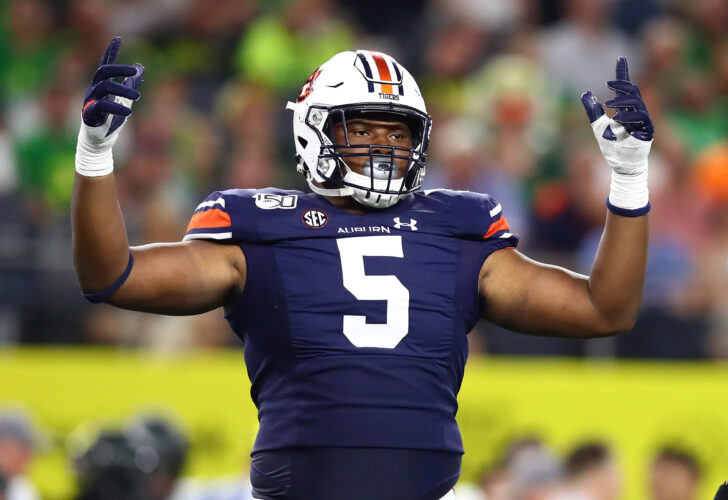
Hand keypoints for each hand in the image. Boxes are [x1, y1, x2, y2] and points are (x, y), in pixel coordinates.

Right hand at [81, 36, 143, 149]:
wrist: (100, 141)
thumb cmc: (111, 119)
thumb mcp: (125, 100)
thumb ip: (131, 84)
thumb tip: (141, 67)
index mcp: (101, 85)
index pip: (105, 64)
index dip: (111, 52)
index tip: (118, 39)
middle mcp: (94, 90)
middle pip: (104, 72)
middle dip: (119, 69)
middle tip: (134, 72)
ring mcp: (90, 101)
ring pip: (105, 88)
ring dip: (123, 90)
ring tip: (138, 97)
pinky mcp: (90, 114)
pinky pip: (102, 106)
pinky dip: (116, 108)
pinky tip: (128, 112)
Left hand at [581, 57, 651, 212]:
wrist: (621, 165)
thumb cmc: (612, 147)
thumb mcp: (598, 126)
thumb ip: (593, 110)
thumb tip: (585, 93)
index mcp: (626, 109)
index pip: (625, 87)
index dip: (622, 73)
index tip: (620, 58)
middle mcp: (636, 112)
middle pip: (633, 91)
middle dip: (622, 84)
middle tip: (609, 83)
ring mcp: (643, 120)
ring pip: (637, 102)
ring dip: (623, 100)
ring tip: (609, 104)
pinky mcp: (647, 130)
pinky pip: (641, 118)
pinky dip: (628, 116)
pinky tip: (618, 118)